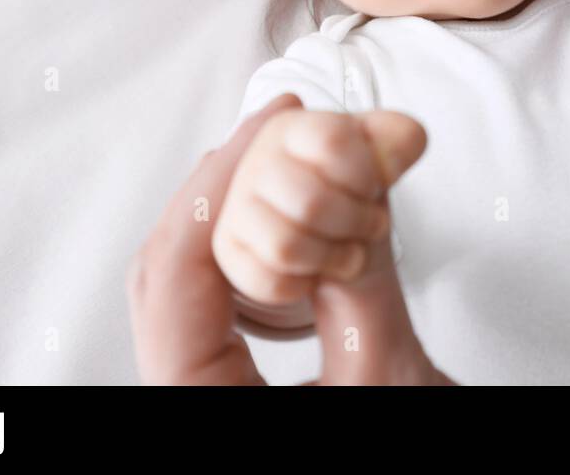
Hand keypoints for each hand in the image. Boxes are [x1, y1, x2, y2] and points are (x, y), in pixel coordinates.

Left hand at [127, 93, 454, 383]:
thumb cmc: (401, 457)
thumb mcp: (385, 378)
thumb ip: (366, 281)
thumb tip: (359, 176)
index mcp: (199, 411)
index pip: (175, 281)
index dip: (214, 190)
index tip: (267, 131)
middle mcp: (184, 401)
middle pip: (168, 273)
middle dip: (223, 186)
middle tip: (281, 128)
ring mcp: (199, 391)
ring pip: (187, 283)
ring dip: (235, 212)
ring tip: (290, 159)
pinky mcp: (225, 382)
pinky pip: (217, 304)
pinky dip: (252, 248)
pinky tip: (291, 219)